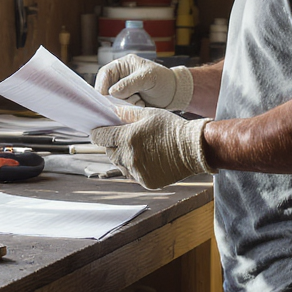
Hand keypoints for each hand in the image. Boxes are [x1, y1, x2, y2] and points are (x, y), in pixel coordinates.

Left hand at [89, 105, 213, 189]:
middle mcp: (129, 157)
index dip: (97, 133)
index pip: (100, 137)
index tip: (97, 132)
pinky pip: (133, 175)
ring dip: (123, 158)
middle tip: (123, 139)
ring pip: (120, 165)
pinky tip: (147, 159)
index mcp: (127, 138)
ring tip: (138, 149)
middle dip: (112, 145)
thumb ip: (128, 113)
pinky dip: (135, 168)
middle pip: (109, 152)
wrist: (195, 149)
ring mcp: (137, 171)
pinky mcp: (145, 182)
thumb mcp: (150, 114)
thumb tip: (112, 110)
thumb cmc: (173, 129)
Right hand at [94, 55, 193, 110]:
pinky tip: (140, 105)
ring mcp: (121, 91)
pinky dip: (128, 110)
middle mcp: (119, 78)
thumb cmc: (163, 80)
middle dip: (116, 98)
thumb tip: (112, 92)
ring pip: (112, 101)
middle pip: (105, 90)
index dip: (102, 86)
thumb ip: (130, 84)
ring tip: (140, 101)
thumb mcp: (148, 78)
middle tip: (132, 100)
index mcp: (122, 65)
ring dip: (125, 104)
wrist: (174, 94)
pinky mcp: (125, 103)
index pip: (104, 74)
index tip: (105, 98)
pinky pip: (119, 109)